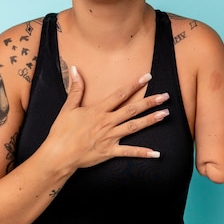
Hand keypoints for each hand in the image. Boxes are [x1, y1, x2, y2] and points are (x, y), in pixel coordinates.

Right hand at [45, 66, 169, 169]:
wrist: (58, 155)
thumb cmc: (61, 131)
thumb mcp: (68, 108)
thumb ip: (75, 88)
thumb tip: (75, 69)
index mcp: (98, 111)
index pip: (120, 94)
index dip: (134, 85)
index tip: (147, 77)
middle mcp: (107, 122)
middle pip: (132, 109)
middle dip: (150, 102)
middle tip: (165, 96)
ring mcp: (110, 137)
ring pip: (134, 127)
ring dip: (151, 120)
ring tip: (165, 114)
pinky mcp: (110, 152)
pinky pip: (129, 152)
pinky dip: (143, 153)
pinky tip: (156, 153)